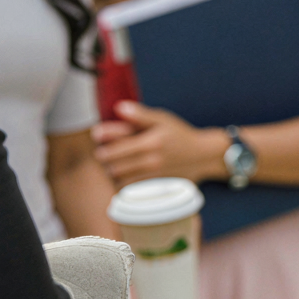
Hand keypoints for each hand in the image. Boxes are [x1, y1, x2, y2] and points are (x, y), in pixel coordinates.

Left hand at [92, 102, 228, 185]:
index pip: (116, 148)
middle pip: (115, 166)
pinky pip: (130, 191)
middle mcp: (152, 161)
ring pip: (120, 180)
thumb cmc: (180, 135)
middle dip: (104, 159)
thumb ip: (140, 114)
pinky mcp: (156, 188)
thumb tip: (118, 107)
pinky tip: (123, 176)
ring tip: (112, 164)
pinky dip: (121, 184)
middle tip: (103, 153)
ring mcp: (154, 177)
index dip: (101, 143)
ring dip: (112, 173)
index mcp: (152, 142)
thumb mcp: (163, 119)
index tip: (96, 137)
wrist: (202, 156)